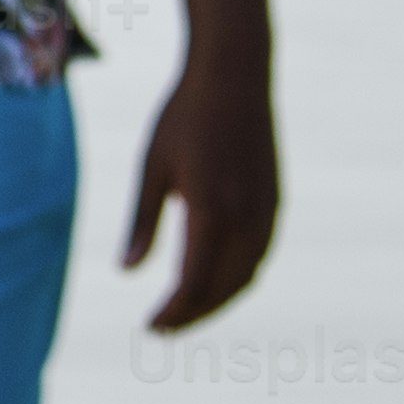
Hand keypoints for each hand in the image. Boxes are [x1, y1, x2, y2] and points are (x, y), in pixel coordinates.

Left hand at [124, 45, 279, 331]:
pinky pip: (259, 256)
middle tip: (162, 327)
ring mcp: (266, 211)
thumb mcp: (152, 168)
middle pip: (222, 289)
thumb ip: (142, 222)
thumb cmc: (184, 117)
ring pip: (246, 277)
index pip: (193, 284)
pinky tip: (215, 279)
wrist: (234, 76)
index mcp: (210, 210)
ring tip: (185, 310)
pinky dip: (238, 277)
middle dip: (192, 315)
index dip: (172, 312)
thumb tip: (127, 272)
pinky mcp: (275, 203)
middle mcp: (245, 218)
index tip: (150, 325)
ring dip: (217, 301)